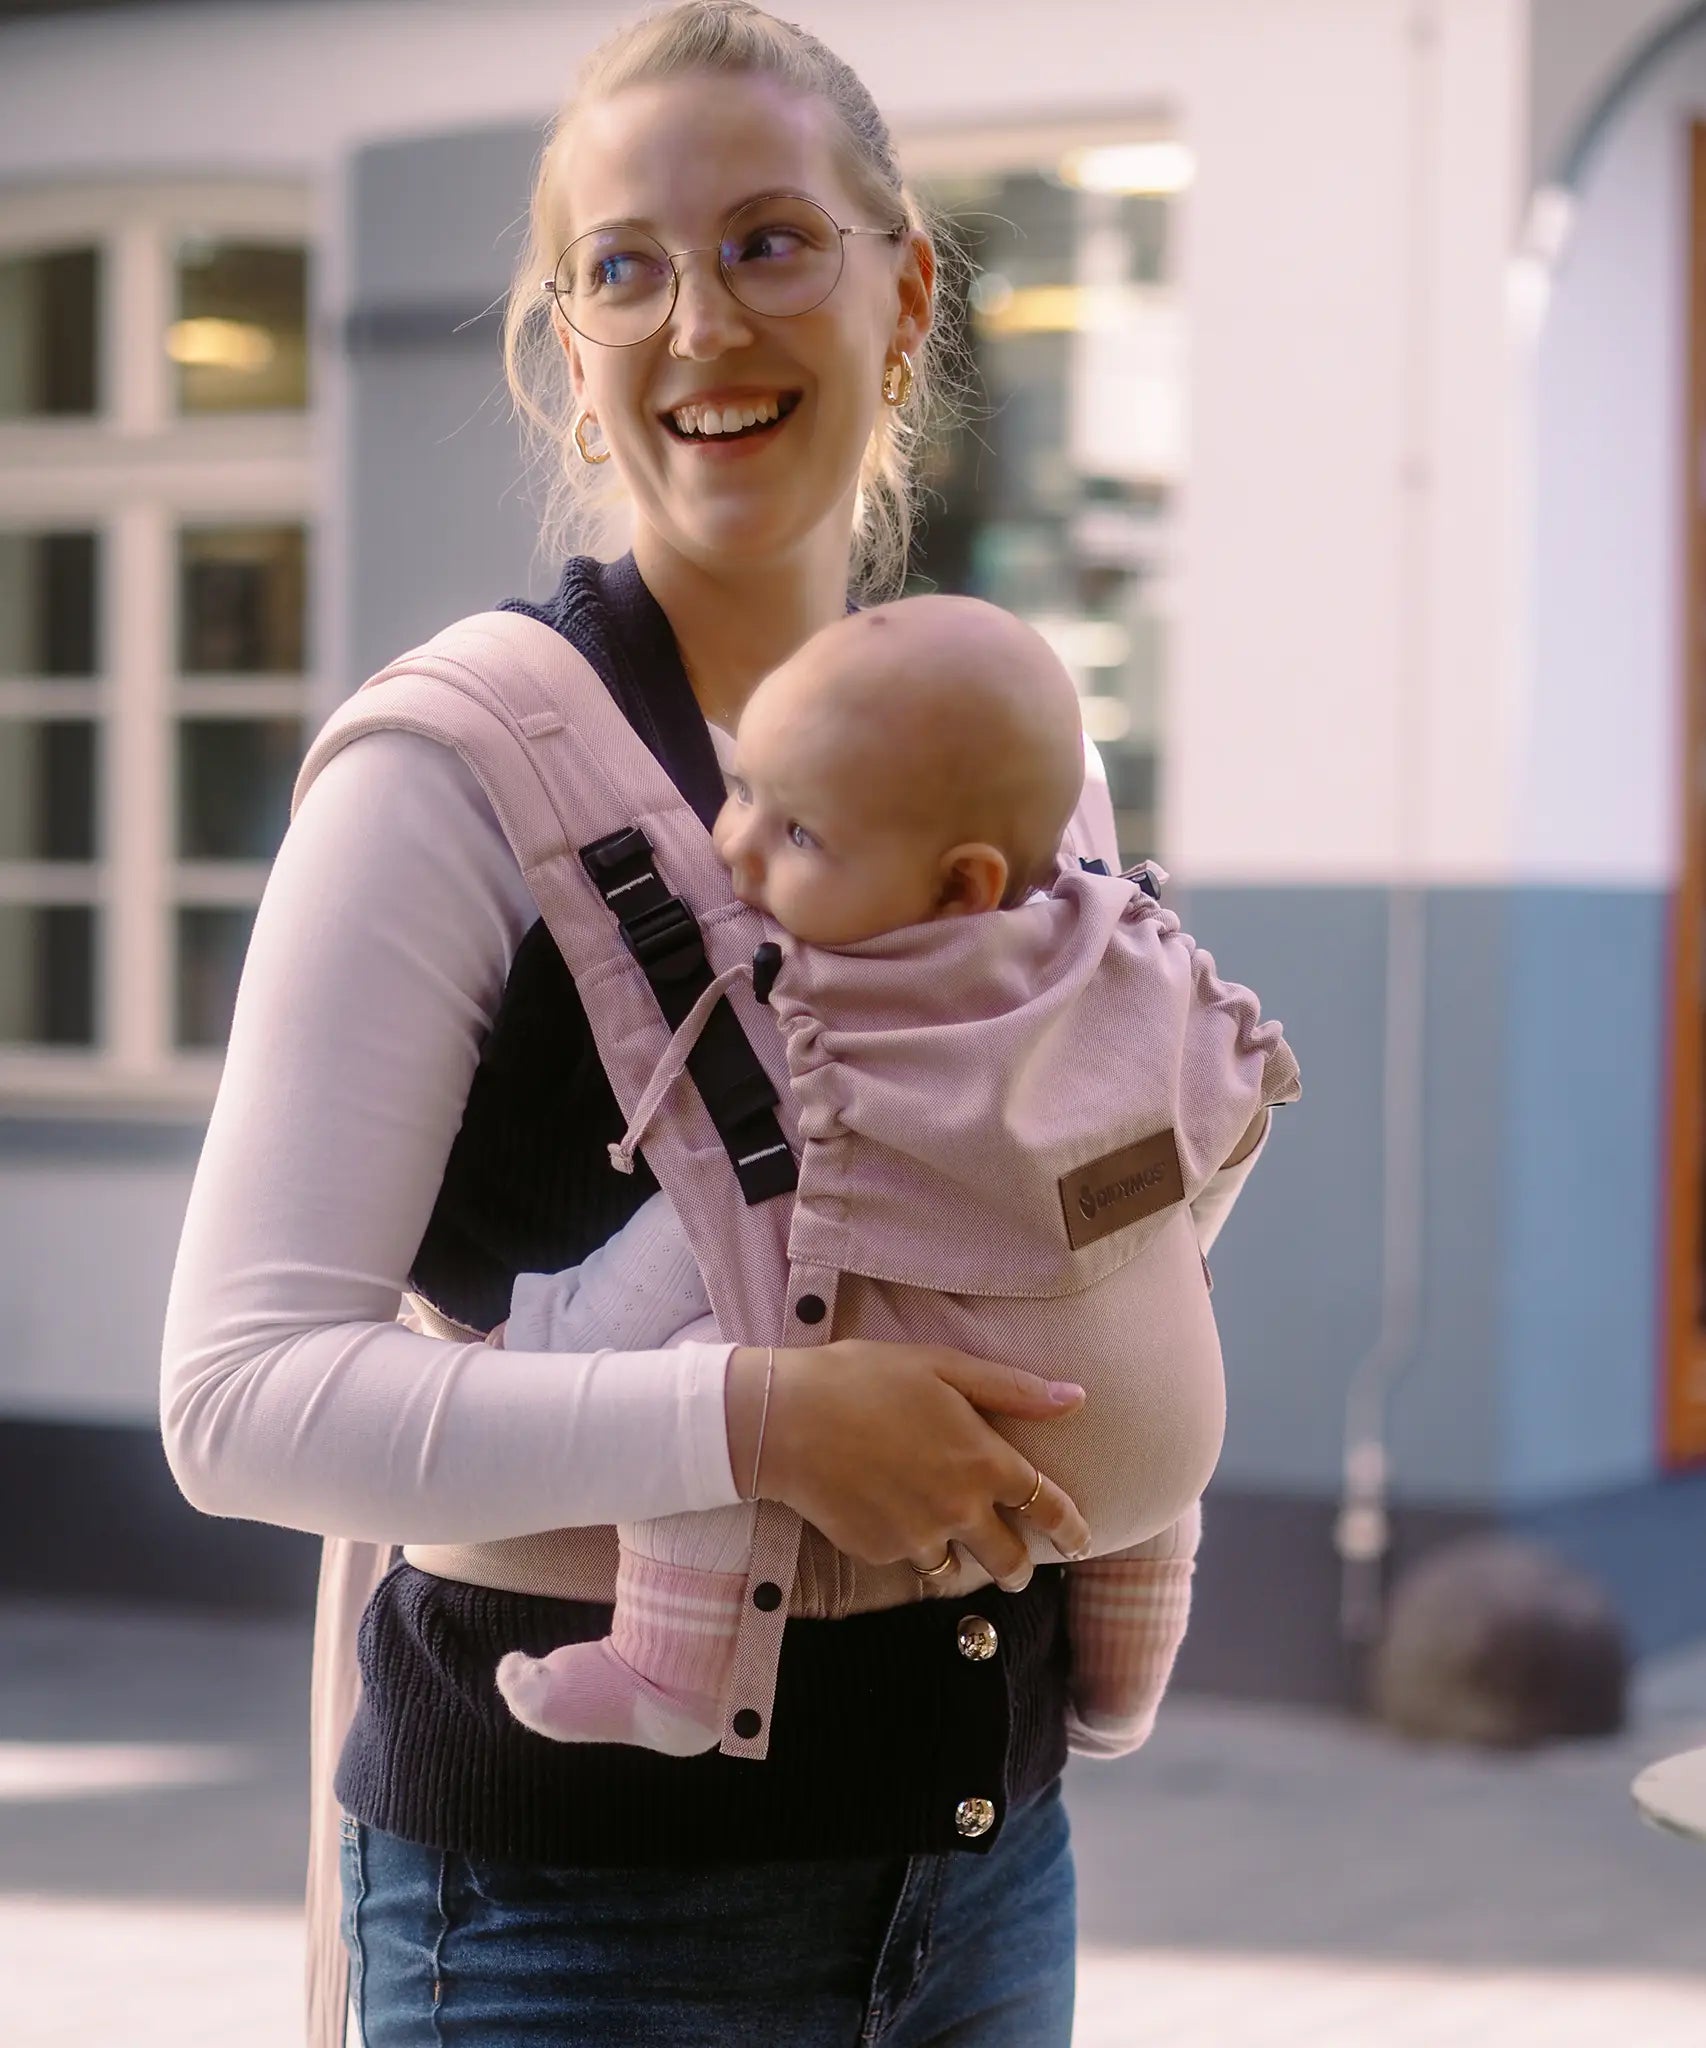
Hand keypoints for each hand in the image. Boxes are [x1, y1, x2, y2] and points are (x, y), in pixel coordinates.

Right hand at [728, 1341, 1091, 1591]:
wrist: (786, 1418)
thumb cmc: (866, 1378)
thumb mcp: (943, 1366)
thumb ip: (1013, 1388)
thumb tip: (1076, 1398)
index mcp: (984, 1461)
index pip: (1048, 1507)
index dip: (1072, 1529)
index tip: (1082, 1542)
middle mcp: (959, 1509)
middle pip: (1009, 1561)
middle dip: (1020, 1567)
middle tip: (1017, 1566)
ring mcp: (918, 1537)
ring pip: (956, 1570)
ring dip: (962, 1561)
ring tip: (949, 1541)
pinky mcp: (878, 1553)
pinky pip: (907, 1560)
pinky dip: (908, 1546)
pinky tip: (890, 1515)